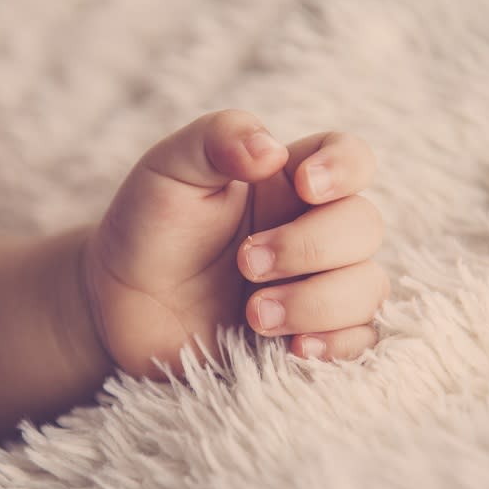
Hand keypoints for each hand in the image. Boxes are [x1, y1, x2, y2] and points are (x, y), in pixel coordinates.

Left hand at [87, 110, 387, 377]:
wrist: (121, 304)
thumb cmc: (148, 228)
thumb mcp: (169, 169)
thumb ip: (217, 139)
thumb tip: (272, 150)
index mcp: (287, 181)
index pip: (351, 159)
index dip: (345, 169)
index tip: (305, 186)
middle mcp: (311, 229)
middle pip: (364, 226)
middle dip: (308, 247)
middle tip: (246, 263)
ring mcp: (315, 284)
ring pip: (367, 287)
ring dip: (317, 302)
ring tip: (253, 316)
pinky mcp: (308, 334)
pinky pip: (360, 340)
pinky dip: (338, 345)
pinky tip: (294, 349)